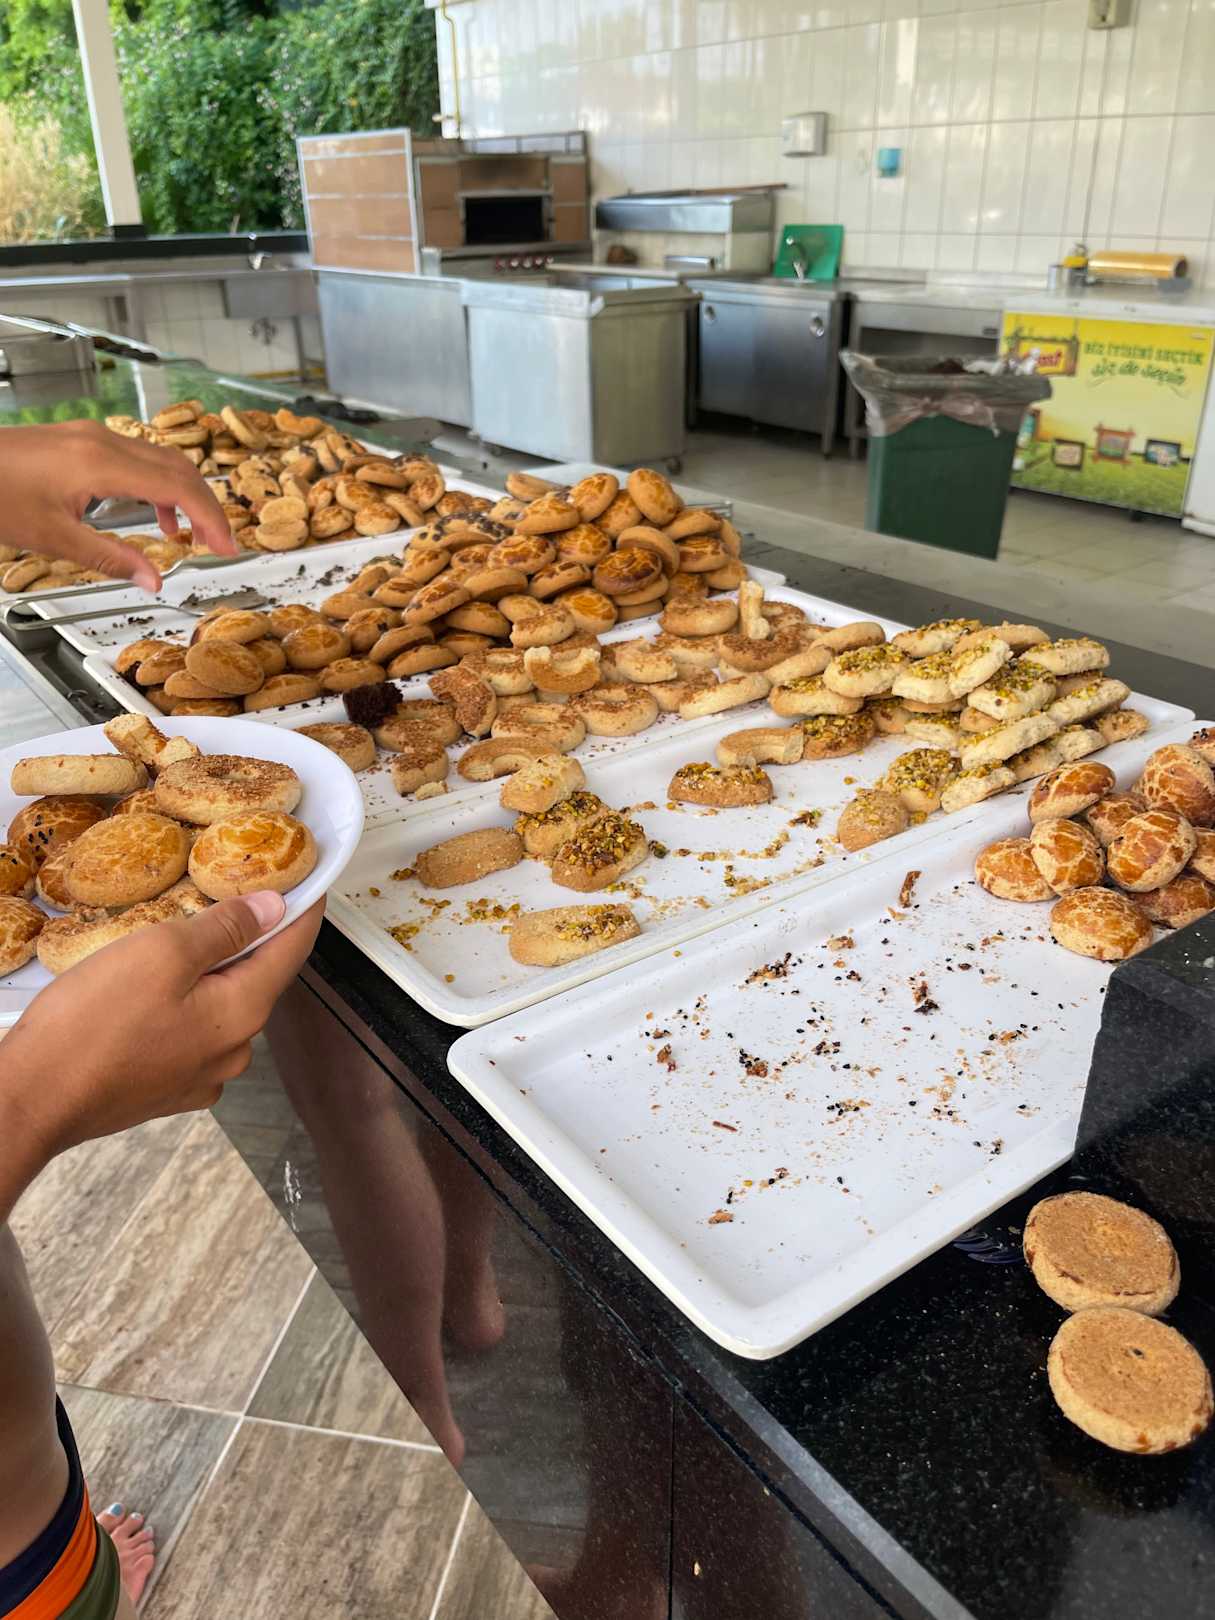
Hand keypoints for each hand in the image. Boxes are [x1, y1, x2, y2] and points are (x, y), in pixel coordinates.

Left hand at [0, 420, 235, 591]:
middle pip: (179, 468)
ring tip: (194, 535)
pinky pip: (139, 459)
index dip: (210, 518)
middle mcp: (103, 442)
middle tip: (222, 544)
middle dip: (207, 507)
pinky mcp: (84, 440)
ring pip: (162, 460)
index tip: (227, 546)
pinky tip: (157, 516)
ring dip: (186, 496)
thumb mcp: (53, 537)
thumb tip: (153, 579)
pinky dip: (159, 487)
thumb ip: (110, 558)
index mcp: (100, 463)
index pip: (177, 487)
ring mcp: (94, 437)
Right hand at [0, 892, 323, 1177]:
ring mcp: (200, 1074)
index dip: (302, 909)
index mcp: (242, 1013)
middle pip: (258, 976)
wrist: (34, 1099)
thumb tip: (273, 909)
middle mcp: (233, 1050)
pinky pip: (190, 1031)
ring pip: (221, 1004)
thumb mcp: (162, 953)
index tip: (308, 880)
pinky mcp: (167, 1086)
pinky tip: (150, 986)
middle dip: (250, 936)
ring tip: (179, 936)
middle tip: (232, 893)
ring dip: (210, 970)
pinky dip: (183, 1002)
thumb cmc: (91, 1026)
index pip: (293, 949)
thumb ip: (225, 929)